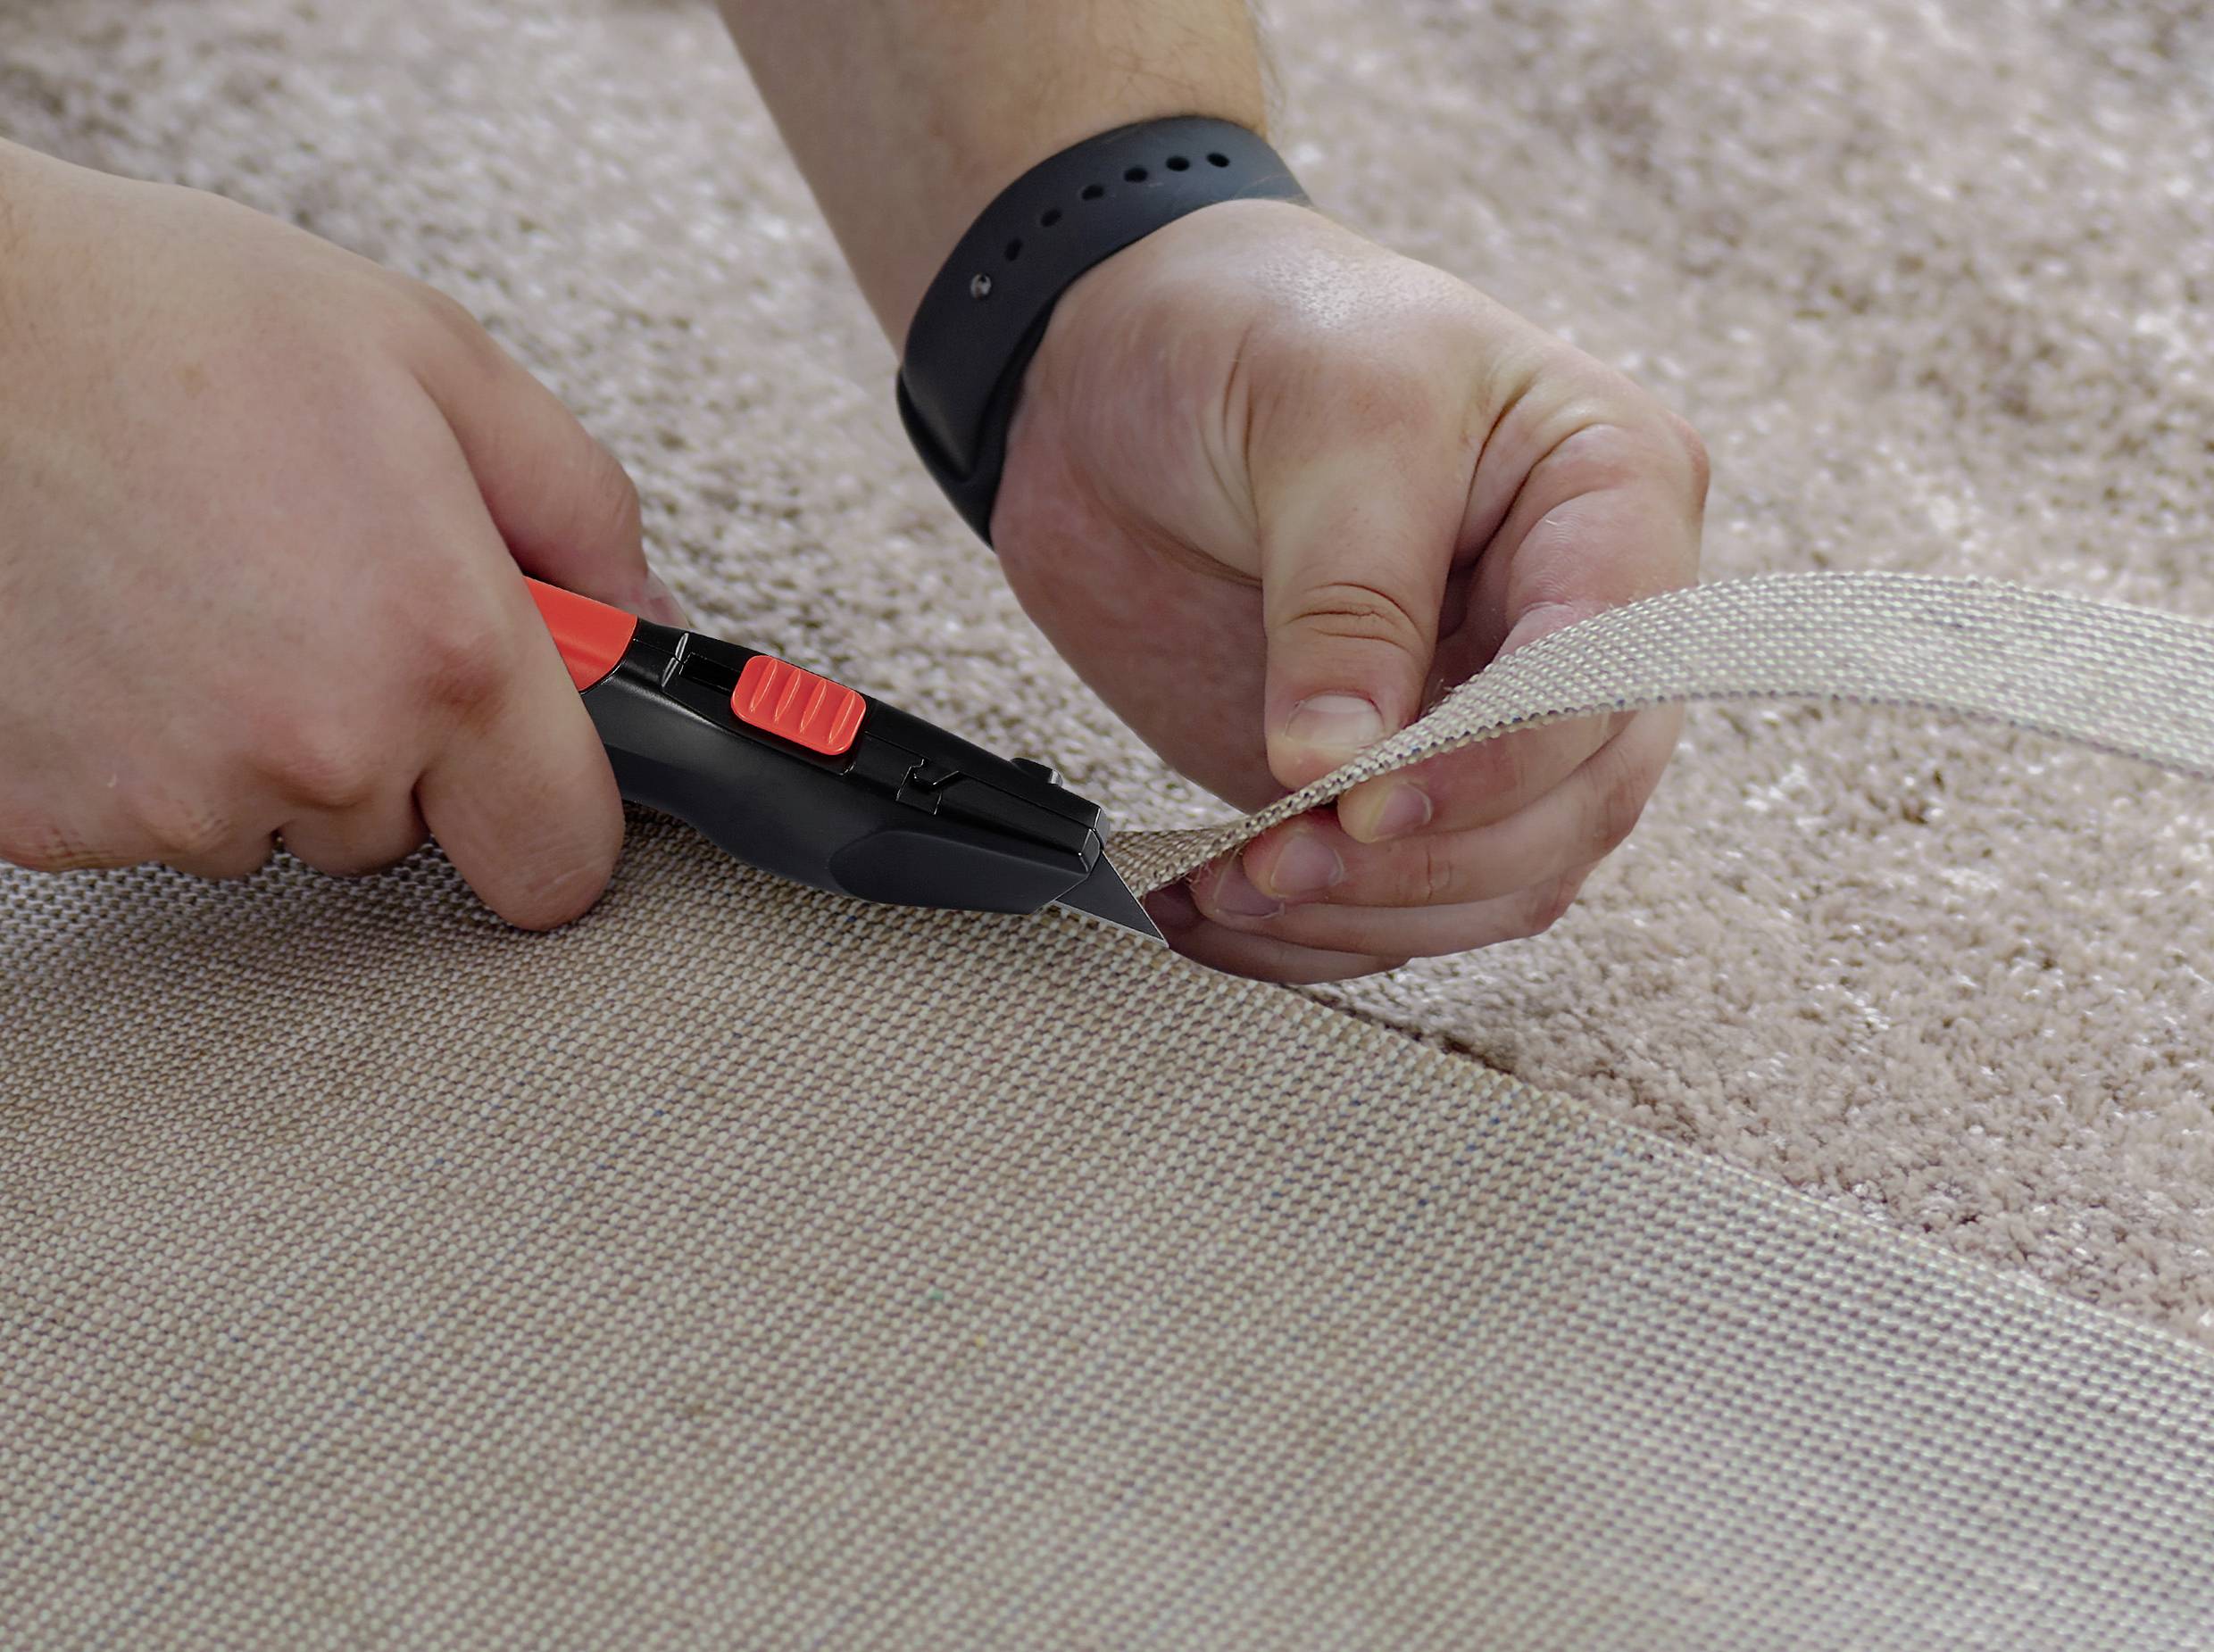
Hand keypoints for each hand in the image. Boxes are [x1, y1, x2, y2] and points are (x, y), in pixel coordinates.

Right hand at [0, 145, 680, 925]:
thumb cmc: (164, 320)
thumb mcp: (433, 362)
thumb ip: (578, 508)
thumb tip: (636, 617)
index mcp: (441, 647)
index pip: (563, 859)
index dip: (553, 806)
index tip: (528, 761)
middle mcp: (319, 747)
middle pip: (415, 831)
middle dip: (400, 740)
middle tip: (329, 595)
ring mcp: (177, 796)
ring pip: (284, 825)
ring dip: (272, 740)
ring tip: (213, 586)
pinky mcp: (55, 819)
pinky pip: (161, 818)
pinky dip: (158, 746)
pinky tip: (133, 629)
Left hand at [992, 201, 1705, 981]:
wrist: (1115, 359)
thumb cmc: (1256, 326)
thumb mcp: (1324, 412)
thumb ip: (1346, 598)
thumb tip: (1337, 767)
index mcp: (1609, 495)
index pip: (1610, 671)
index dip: (1502, 760)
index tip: (1371, 799)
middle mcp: (1569, 622)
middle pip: (1571, 804)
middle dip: (1426, 860)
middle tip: (1280, 860)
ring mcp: (1480, 714)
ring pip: (1496, 879)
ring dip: (1365, 916)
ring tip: (1229, 892)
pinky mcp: (1384, 780)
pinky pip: (1391, 900)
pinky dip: (1306, 932)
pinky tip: (1210, 911)